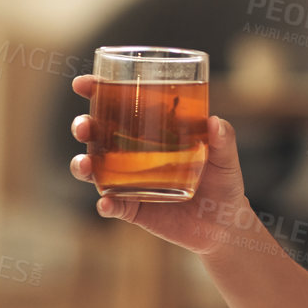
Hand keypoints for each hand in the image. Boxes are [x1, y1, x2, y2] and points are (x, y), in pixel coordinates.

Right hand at [68, 73, 257, 256]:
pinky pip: (113, 206)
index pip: (118, 105)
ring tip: (86, 164)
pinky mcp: (134, 209)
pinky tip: (107, 203)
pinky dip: (106, 205)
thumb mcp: (226, 158)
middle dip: (83, 126)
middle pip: (97, 135)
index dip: (96, 91)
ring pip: (95, 170)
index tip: (82, 83)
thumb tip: (214, 122)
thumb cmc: (223, 182)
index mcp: (151, 131)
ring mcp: (129, 182)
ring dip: (83, 165)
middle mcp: (133, 154)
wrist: (224, 224)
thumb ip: (224, 139)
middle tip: (84, 126)